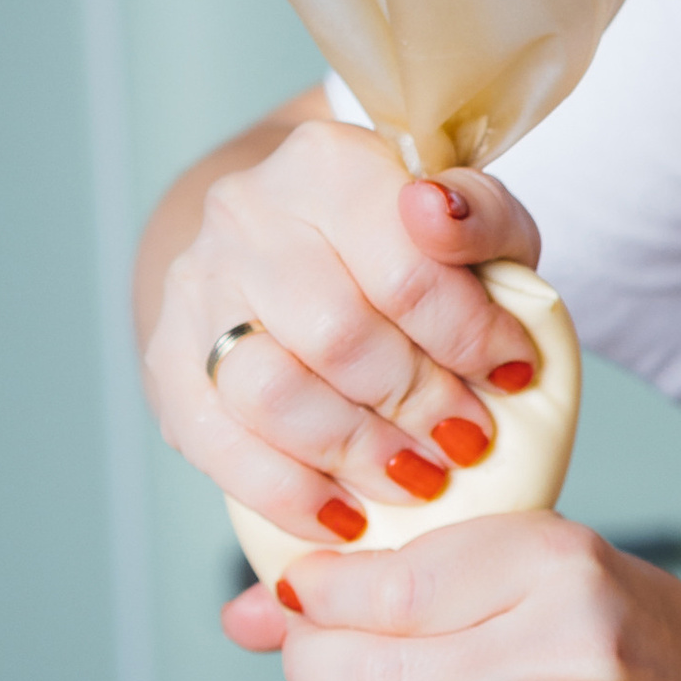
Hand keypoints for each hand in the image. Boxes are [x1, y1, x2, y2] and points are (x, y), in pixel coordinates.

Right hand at [144, 120, 548, 546]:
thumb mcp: (472, 217)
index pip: (404, 270)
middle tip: (467, 442)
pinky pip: (215, 442)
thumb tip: (438, 213)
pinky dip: (285, 492)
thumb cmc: (405, 242)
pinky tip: (343, 516)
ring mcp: (197, 287)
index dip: (468, 339)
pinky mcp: (167, 358)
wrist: (300, 241)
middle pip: (336, 337)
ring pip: (269, 394)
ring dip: (355, 454)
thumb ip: (481, 215)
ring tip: (419, 480)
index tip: (513, 375)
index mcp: (327, 164)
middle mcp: (246, 214)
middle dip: (417, 405)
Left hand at [240, 511, 680, 680]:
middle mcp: (566, 645)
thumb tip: (248, 613)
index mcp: (555, 561)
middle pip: (377, 672)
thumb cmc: (610, 627)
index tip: (299, 599)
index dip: (319, 599)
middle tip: (307, 668)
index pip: (396, 585)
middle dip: (309, 673)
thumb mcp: (524, 565)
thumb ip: (395, 577)